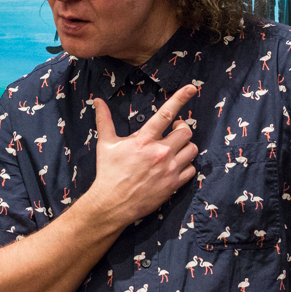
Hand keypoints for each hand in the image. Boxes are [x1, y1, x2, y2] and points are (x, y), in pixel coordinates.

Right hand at [88, 84, 198, 224]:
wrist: (112, 203)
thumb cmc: (108, 172)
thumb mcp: (105, 144)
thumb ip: (104, 120)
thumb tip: (97, 101)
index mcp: (144, 140)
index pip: (166, 113)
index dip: (180, 98)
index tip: (192, 88)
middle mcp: (160, 152)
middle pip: (186, 131)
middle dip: (181, 129)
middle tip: (174, 132)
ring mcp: (169, 169)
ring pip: (192, 149)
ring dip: (186, 146)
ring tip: (176, 148)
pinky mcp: (173, 184)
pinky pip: (192, 169)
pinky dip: (187, 165)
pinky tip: (177, 165)